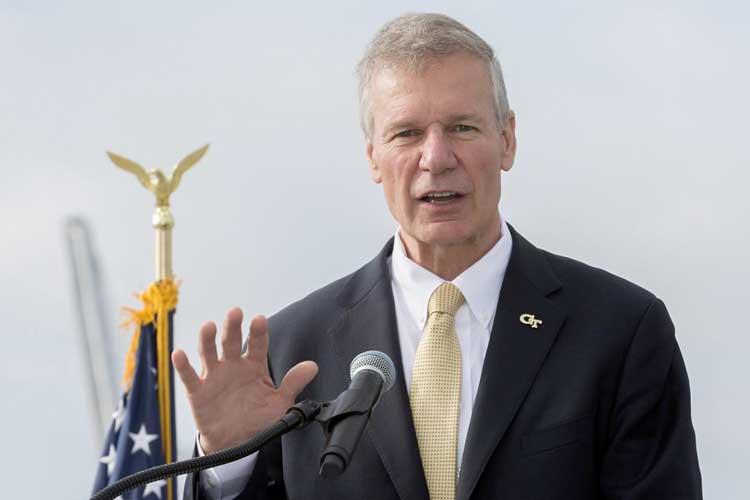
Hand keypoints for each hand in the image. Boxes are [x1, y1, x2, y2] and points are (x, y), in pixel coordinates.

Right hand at [172, 307, 317, 453]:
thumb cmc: (257, 418)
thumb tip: (313, 366)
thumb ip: (292, 383)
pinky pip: (190, 376)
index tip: (260, 320)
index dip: (258, 332)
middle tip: (235, 312)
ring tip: (209, 326)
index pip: (256, 345)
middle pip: (231, 342)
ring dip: (207, 339)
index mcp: (254, 366)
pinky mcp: (198, 391)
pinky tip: (180, 354)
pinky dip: (183, 365)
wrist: (235, 442)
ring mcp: (214, 376)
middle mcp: (233, 366)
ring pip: (209, 353)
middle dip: (233, 327)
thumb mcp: (279, 403)